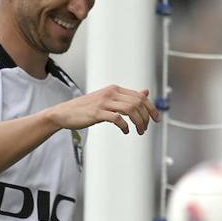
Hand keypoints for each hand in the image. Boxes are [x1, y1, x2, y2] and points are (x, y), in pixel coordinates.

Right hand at [46, 85, 160, 134]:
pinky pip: (117, 119)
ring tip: (139, 131)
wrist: (65, 113)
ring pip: (130, 109)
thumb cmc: (87, 108)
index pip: (140, 96)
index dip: (151, 108)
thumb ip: (127, 97)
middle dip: (146, 117)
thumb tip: (145, 92)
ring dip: (138, 122)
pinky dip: (125, 126)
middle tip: (145, 129)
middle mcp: (110, 93)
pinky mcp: (97, 113)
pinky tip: (125, 131)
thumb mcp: (109, 100)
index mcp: (115, 89)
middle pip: (138, 103)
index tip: (156, 119)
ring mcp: (103, 102)